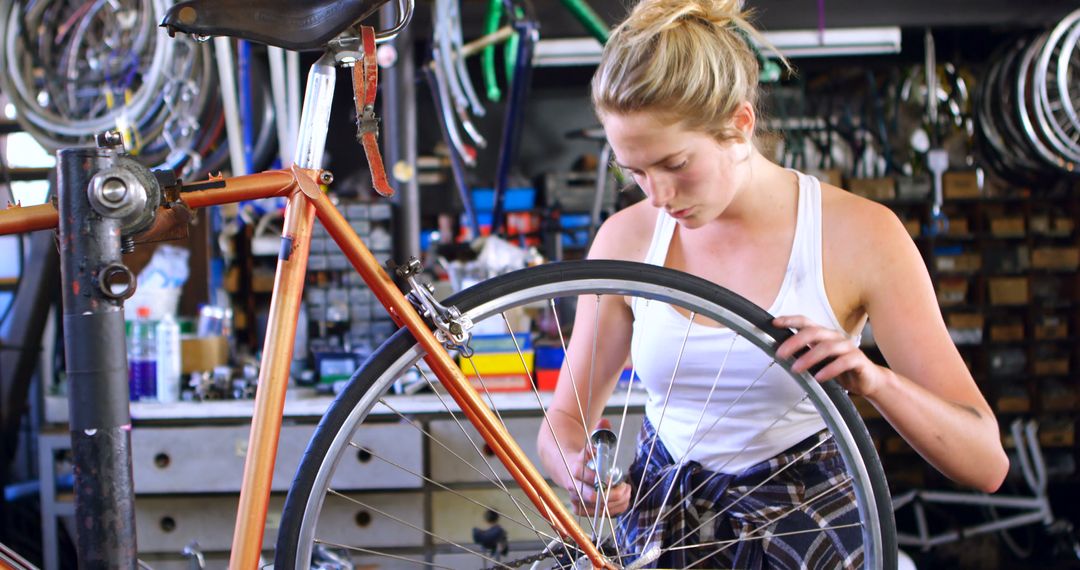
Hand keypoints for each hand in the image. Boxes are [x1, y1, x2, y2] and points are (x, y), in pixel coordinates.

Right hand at [562, 419, 631, 515]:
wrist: (563, 467)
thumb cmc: (581, 456)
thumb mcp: (589, 442)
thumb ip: (599, 432)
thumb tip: (605, 422)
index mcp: (574, 468)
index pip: (585, 475)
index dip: (599, 478)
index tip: (612, 478)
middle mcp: (573, 486)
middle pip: (591, 497)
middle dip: (611, 494)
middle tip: (623, 487)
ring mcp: (577, 499)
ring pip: (597, 508)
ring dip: (615, 501)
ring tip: (626, 491)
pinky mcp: (581, 509)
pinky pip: (598, 514)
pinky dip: (613, 509)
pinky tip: (623, 500)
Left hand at [773, 315, 887, 397]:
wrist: (868, 380)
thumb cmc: (840, 369)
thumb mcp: (819, 361)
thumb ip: (804, 354)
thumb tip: (781, 352)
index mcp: (824, 335)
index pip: (806, 323)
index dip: (790, 320)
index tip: (774, 322)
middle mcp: (835, 337)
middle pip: (814, 332)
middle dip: (795, 342)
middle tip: (780, 354)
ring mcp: (848, 347)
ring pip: (827, 347)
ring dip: (809, 358)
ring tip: (795, 369)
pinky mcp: (858, 360)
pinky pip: (843, 362)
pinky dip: (830, 370)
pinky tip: (819, 377)